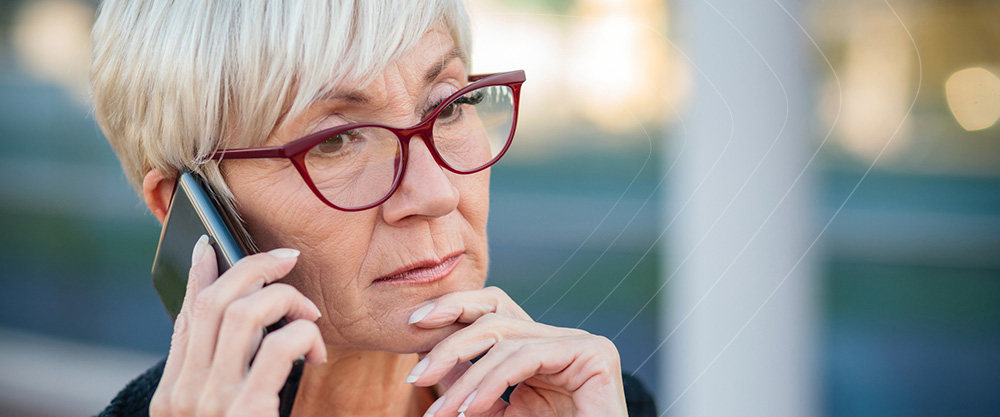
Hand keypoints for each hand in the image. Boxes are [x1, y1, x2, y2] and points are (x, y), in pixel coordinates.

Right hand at [149, 236, 325, 416]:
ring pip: (245, 314)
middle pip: (213, 304)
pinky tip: (315, 353)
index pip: (185, 320)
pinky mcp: (247, 412)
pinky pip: (279, 347)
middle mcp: (184, 395)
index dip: (199, 277)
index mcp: (172, 395)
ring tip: (310, 317)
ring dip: (287, 300)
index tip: (209, 246)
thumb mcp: (219, 414)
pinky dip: (304, 336)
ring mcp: (212, 402)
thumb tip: (236, 322)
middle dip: (255, 269)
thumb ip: (217, 377)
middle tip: (288, 260)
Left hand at [405, 287, 627, 416]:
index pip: (492, 314)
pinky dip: (491, 383)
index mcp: (539, 349)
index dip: (452, 311)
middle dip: (449, 345)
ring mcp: (580, 343)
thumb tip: (433, 372)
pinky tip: (470, 409)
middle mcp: (560, 339)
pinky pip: (526, 357)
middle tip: (416, 376)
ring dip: (465, 380)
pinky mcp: (594, 354)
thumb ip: (475, 396)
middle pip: (495, 318)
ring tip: (442, 414)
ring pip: (506, 340)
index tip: (413, 329)